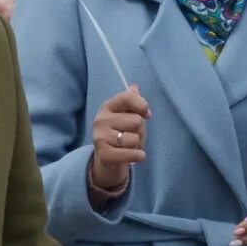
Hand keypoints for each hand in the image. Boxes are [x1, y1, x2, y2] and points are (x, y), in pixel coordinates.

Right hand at [89, 86, 149, 202]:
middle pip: (136, 121)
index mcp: (108, 106)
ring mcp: (100, 137)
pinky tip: (135, 156)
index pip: (127, 97)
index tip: (146, 114)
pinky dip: (138, 156)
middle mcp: (101, 119)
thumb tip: (134, 87)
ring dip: (137, 145)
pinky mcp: (104, 154)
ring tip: (129, 146)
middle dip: (140, 130)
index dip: (142, 105)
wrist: (108, 158)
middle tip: (132, 135)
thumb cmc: (122, 133)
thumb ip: (133, 101)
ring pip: (134, 138)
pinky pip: (132, 153)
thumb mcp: (128, 115)